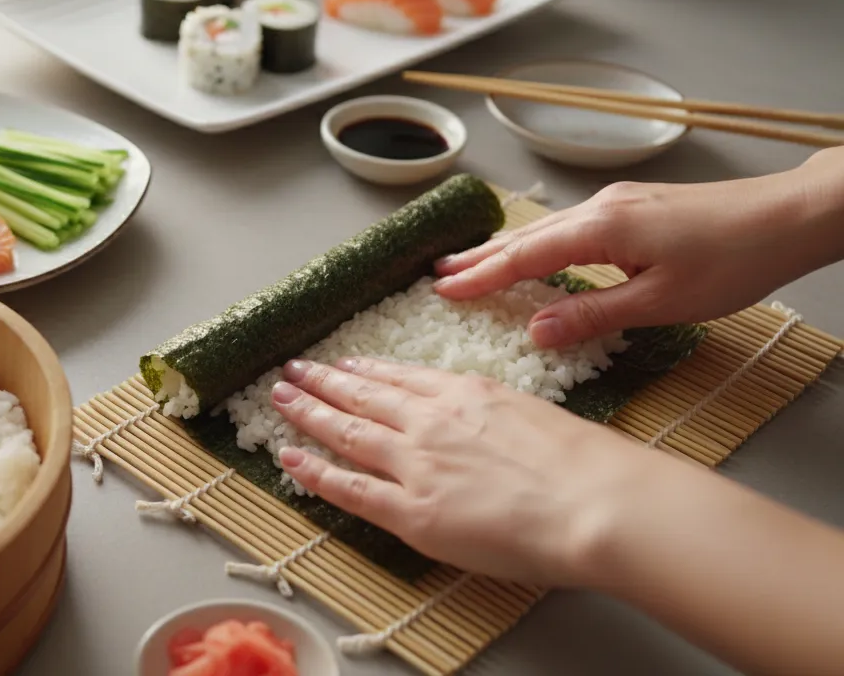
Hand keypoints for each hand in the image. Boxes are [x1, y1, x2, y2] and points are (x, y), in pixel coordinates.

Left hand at [272, 357, 843, 675]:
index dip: (367, 371)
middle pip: (363, 395)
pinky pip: (348, 488)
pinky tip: (289, 459)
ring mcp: (415, 463)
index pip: (402, 378)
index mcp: (466, 394)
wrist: (594, 500)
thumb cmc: (585, 465)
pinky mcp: (410, 509)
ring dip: (307, 412)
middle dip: (323, 381)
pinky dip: (313, 472)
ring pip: (346, 431)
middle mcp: (431, 421)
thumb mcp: (535, 416)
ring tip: (280, 398)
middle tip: (293, 370)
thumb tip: (485, 426)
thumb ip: (497, 416)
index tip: (345, 364)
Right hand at [432, 147, 843, 348]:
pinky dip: (537, 243)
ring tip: (470, 261)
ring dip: (505, 248)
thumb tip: (536, 331)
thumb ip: (594, 315)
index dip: (480, 277)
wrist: (790, 215)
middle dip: (479, 256)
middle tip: (437, 272)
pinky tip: (533, 253)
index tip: (441, 291)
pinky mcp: (634, 208)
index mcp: (599, 230)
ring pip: (545, 229)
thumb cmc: (734, 260)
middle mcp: (599, 209)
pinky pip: (568, 227)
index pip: (522, 258)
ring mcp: (617, 204)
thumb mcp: (662, 302)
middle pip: (525, 237)